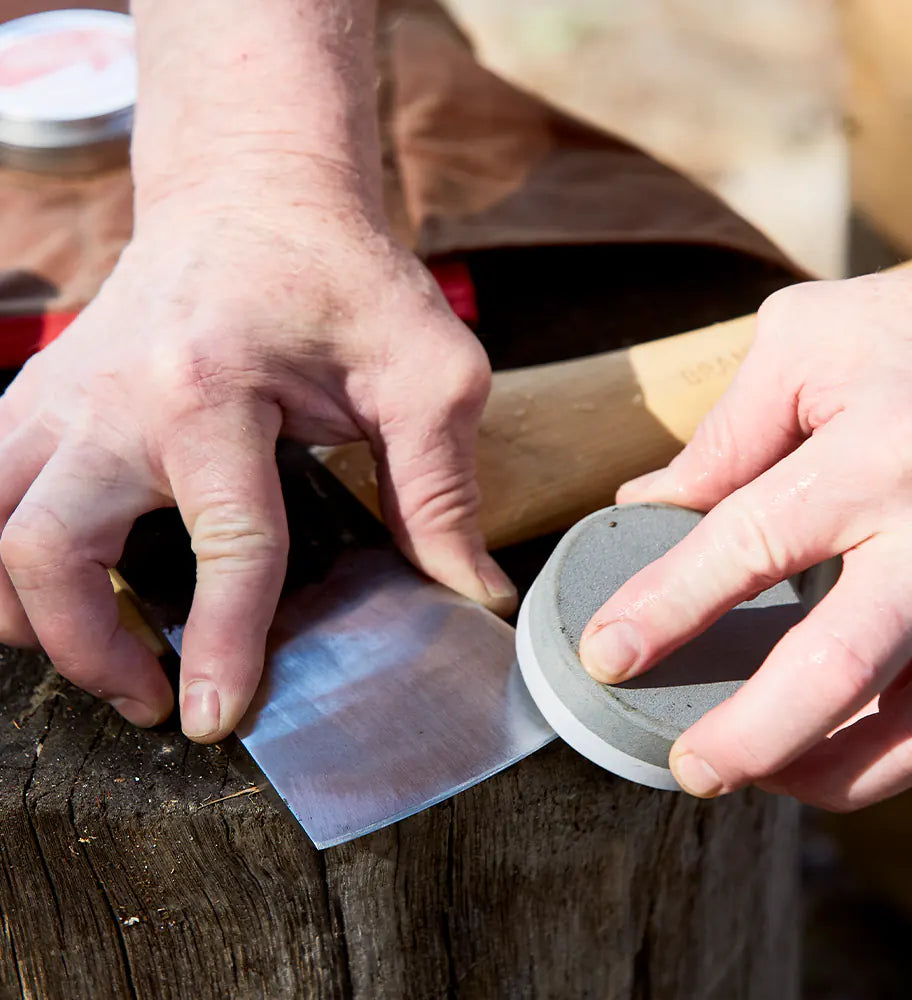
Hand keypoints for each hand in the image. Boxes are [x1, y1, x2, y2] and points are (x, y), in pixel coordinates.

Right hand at [0, 198, 513, 740]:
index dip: (223, 643)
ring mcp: (61, 391)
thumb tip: (471, 591)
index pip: (225, 543)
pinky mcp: (41, 392)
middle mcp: (114, 395)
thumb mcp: (425, 369)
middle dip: (89, 651)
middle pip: (47, 550)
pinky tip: (57, 582)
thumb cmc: (342, 276)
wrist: (251, 193)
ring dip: (26, 612)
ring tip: (97, 654)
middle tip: (151, 699)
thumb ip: (444, 487)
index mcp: (215, 388)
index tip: (217, 714)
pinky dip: (3, 554)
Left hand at [578, 269, 911, 810]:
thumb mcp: (808, 344)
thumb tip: (646, 505)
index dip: (665, 607)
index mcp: (872, 454)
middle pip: (840, 664)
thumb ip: (725, 432)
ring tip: (758, 779)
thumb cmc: (909, 332)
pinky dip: (888, 748)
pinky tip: (834, 749)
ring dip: (832, 767)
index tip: (605, 656)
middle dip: (755, 732)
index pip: (745, 545)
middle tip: (691, 771)